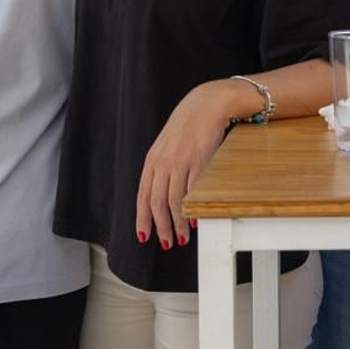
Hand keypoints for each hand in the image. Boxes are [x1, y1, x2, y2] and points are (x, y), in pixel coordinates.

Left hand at [136, 81, 234, 251]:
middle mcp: (163, 163)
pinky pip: (192, 190)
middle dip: (161, 227)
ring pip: (173, 201)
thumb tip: (162, 193)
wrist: (206, 105)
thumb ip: (162, 167)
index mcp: (152, 161)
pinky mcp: (198, 160)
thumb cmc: (189, 126)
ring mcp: (180, 162)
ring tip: (181, 237)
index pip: (142, 196)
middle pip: (157, 203)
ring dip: (177, 223)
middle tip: (167, 243)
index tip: (144, 235)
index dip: (142, 219)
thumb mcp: (168, 146)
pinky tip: (194, 219)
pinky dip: (192, 208)